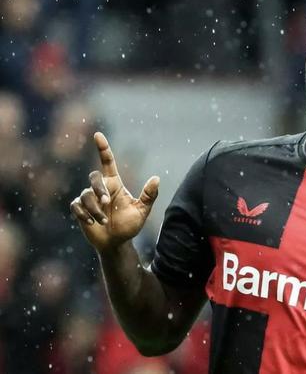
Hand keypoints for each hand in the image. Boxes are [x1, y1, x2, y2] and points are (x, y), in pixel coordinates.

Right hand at [70, 132, 159, 251]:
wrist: (116, 243)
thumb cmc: (129, 226)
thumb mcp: (142, 211)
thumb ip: (149, 196)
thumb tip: (156, 178)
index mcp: (115, 184)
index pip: (107, 162)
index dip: (103, 148)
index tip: (98, 135)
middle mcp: (101, 188)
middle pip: (94, 177)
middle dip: (98, 189)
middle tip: (106, 203)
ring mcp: (89, 199)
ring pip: (85, 195)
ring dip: (94, 208)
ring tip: (104, 221)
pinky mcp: (80, 210)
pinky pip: (76, 205)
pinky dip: (84, 214)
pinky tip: (92, 222)